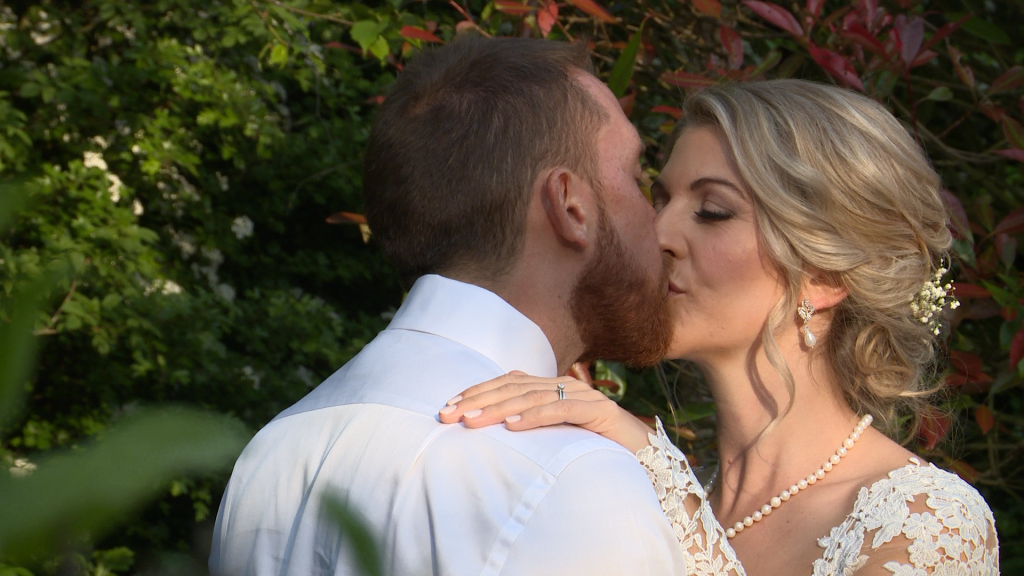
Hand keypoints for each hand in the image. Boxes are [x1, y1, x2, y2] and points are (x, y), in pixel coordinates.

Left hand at [438, 372, 653, 452]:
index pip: (506, 383)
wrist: (646, 460)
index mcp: (551, 388)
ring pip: (532, 396)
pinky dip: (535, 416)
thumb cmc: (595, 451)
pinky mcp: (598, 411)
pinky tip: (513, 425)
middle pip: (513, 387)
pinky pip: (561, 410)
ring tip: (473, 420)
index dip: (476, 392)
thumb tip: (488, 434)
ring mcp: (582, 395)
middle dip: (477, 400)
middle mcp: (564, 385)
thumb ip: (529, 428)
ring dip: (498, 408)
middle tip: (448, 415)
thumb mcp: (554, 438)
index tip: (446, 407)